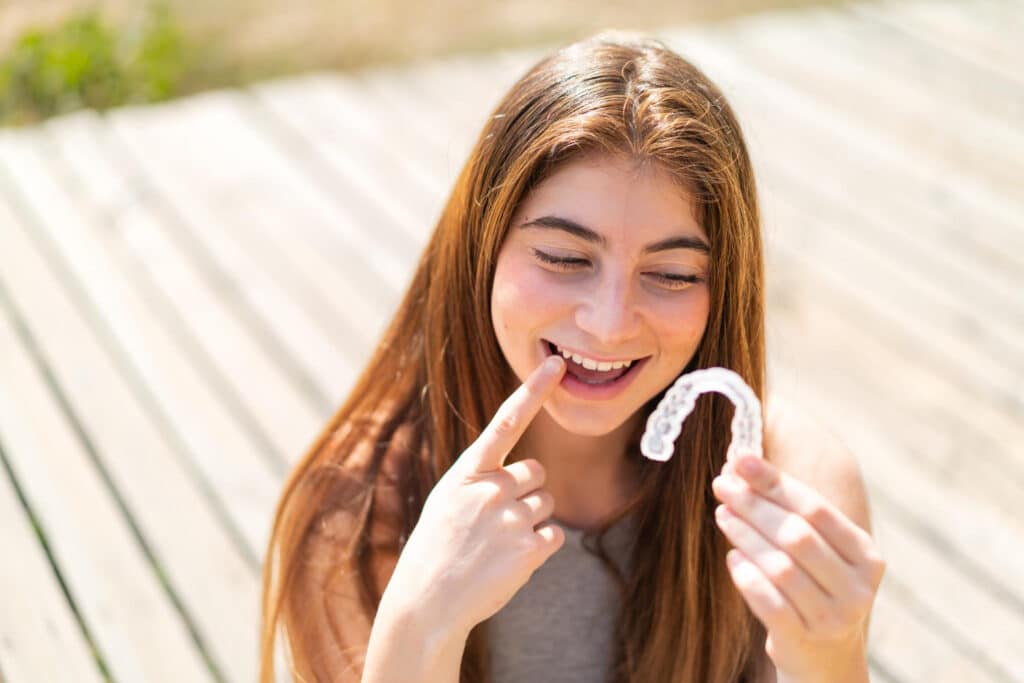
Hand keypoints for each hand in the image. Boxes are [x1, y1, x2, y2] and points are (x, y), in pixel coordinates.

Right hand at [379, 355, 567, 637]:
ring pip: (546, 504)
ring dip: (531, 522)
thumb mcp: (448, 501)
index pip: (506, 421)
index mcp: (468, 472)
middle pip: (537, 472)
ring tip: (497, 545)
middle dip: (527, 491)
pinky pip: (554, 535)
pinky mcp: (529, 549)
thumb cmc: (438, 548)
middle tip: (497, 520)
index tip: (556, 364)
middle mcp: (491, 488)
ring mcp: (511, 518)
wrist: (427, 602)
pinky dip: (540, 548)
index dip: (533, 390)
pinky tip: (510, 561)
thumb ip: (483, 480)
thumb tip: (528, 476)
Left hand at [711, 451, 884, 679]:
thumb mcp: (820, 553)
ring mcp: (833, 617)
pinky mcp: (804, 640)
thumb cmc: (814, 588)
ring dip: (745, 536)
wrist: (826, 660)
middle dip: (754, 505)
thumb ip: (790, 511)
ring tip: (722, 515)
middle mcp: (857, 587)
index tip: (741, 458)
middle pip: (797, 535)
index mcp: (866, 556)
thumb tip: (742, 460)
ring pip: (781, 566)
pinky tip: (732, 558)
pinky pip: (770, 602)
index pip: (816, 508)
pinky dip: (747, 577)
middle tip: (721, 485)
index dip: (776, 482)